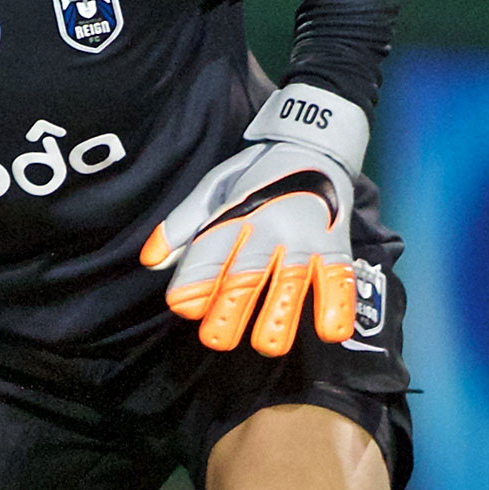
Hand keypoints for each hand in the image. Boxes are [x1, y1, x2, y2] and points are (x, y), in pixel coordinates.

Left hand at [141, 138, 355, 354]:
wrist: (314, 144)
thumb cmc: (256, 175)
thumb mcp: (212, 188)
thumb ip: (180, 226)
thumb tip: (150, 262)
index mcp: (233, 213)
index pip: (207, 252)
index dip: (194, 282)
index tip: (184, 307)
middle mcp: (268, 227)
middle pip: (246, 274)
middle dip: (229, 310)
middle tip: (216, 340)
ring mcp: (305, 238)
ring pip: (291, 282)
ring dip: (280, 317)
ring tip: (267, 345)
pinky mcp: (336, 246)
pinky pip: (339, 278)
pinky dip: (338, 305)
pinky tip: (331, 331)